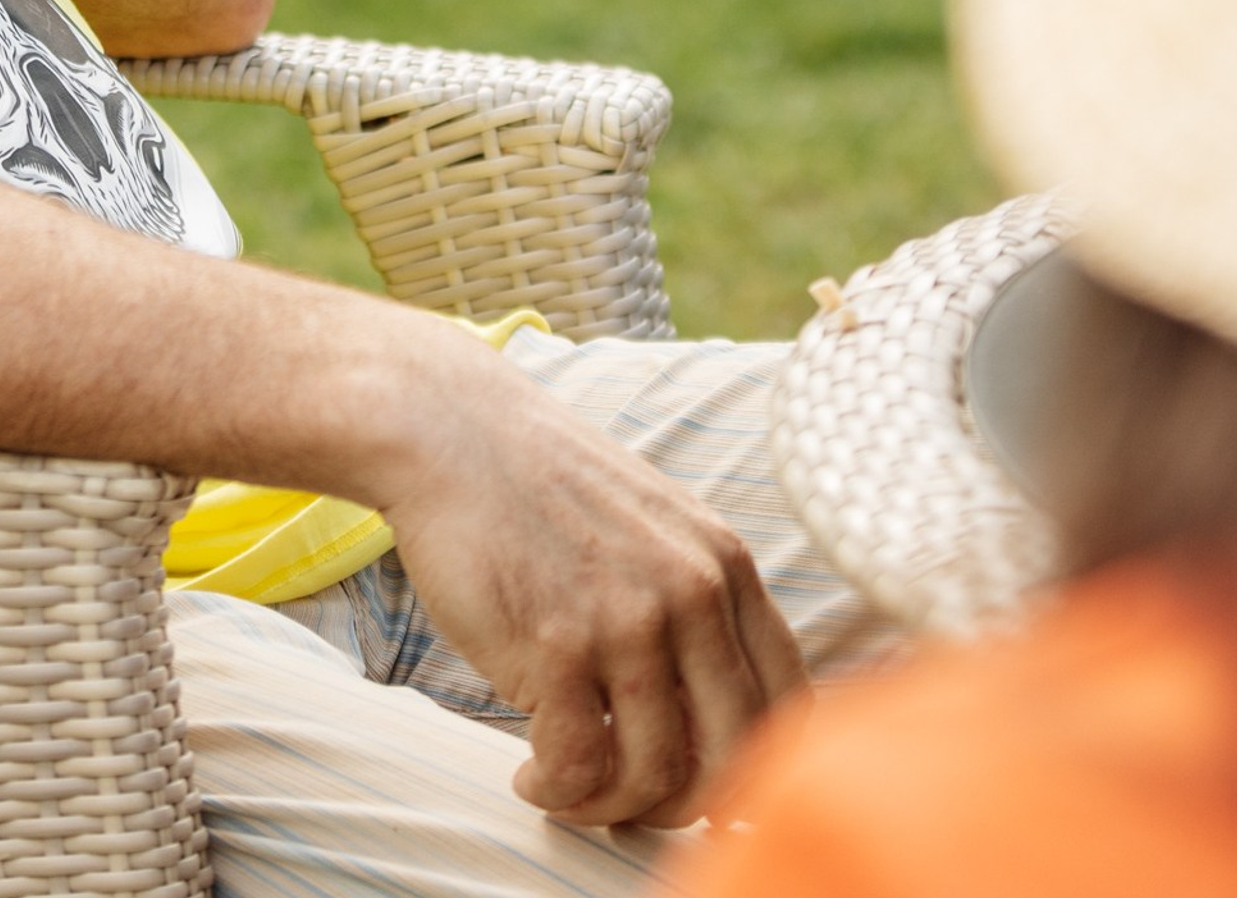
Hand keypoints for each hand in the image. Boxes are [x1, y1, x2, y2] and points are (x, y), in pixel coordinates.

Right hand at [369, 329, 808, 829]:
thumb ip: (698, 601)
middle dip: (682, 806)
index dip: (759, 772)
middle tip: (633, 804)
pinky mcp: (554, 647)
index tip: (710, 790)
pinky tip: (531, 778)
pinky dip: (557, 794)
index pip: (790, 707)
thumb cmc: (541, 484)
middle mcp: (691, 594)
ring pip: (654, 777)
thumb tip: (717, 720)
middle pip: (731, 760)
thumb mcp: (654, 523)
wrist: (446, 430)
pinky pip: (579, 768)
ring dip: (609, 807)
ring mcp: (625, 622)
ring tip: (569, 792)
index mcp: (725, 565)